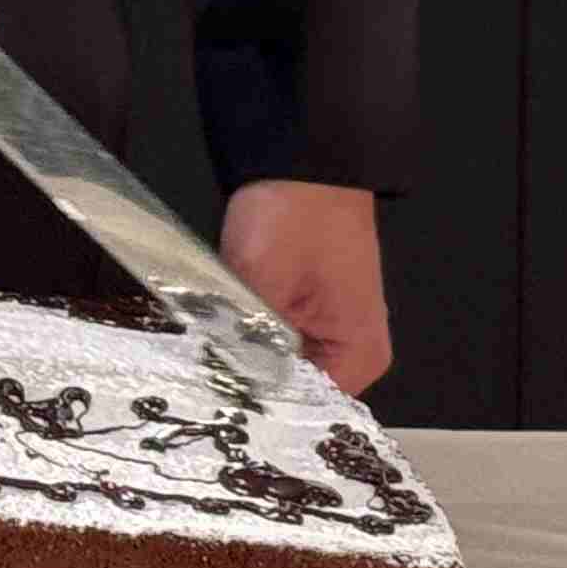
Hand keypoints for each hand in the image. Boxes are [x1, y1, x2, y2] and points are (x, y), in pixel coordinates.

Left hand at [220, 178, 389, 395]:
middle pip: (291, 389)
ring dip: (242, 355)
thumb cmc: (297, 212)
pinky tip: (217, 330)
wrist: (301, 155)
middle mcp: (351, 349)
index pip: (307, 412)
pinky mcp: (305, 305)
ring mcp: (328, 326)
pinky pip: (271, 335)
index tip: (223, 410)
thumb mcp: (261, 285)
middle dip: (248, 383)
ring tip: (208, 354)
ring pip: (275, 361)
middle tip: (207, 381)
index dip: (261, 410)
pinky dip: (245, 331)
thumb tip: (220, 385)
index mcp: (359, 355)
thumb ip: (245, 344)